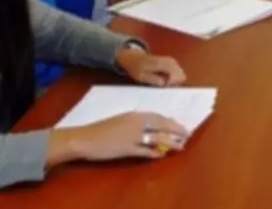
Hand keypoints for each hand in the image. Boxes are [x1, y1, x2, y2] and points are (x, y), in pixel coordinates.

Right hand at [63, 111, 189, 161]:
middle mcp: (136, 123)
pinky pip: (145, 151)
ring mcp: (132, 136)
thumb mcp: (121, 120)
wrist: (84, 138)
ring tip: (180, 146)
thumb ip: (135, 122)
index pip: (158, 117)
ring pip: (157, 138)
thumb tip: (151, 127)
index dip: (171, 121)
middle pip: (162, 126)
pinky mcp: (127, 149)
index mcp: (134, 115)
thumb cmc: (101, 129)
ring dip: (170, 142)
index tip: (180, 125)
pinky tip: (161, 155)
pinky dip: (155, 153)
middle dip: (176, 130)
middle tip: (187, 134)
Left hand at [116, 48, 186, 86]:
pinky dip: (174, 77)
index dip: (173, 82)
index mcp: (161, 63)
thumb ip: (153, 79)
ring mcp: (171, 60)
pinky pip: (178, 72)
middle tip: (164, 85)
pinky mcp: (171, 61)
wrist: (134, 58)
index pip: (176, 74)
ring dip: (174, 80)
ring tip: (163, 82)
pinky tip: (165, 79)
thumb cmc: (137, 68)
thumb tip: (164, 83)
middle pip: (181, 75)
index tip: (165, 86)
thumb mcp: (141, 76)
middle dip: (174, 82)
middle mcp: (169, 60)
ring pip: (181, 74)